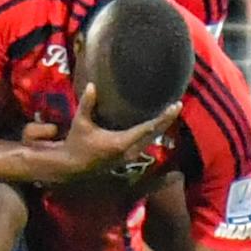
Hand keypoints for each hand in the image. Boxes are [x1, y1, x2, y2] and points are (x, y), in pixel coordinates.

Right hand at [54, 98, 183, 180]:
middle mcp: (129, 151)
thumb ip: (87, 104)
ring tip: (172, 112)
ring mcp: (129, 156)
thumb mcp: (80, 123)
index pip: (147, 129)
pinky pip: (146, 143)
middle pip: (154, 134)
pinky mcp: (127, 158)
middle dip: (166, 120)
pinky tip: (158, 123)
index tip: (174, 107)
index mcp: (121, 143)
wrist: (72, 166)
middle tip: (178, 105)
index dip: (162, 118)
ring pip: (151, 140)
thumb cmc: (76, 143)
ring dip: (161, 126)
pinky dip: (153, 132)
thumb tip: (92, 85)